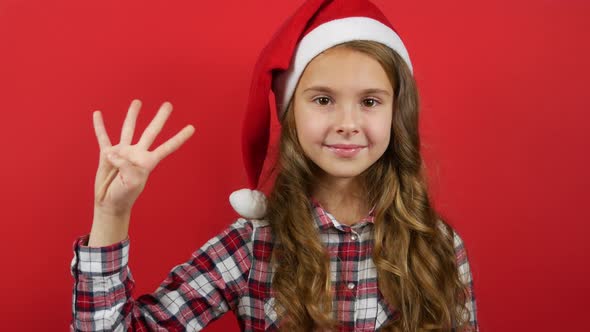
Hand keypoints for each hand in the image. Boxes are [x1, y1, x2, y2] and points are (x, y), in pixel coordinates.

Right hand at [93, 99, 194, 216]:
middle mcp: (137, 153)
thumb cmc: (124, 195)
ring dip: (132, 115)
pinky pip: (103, 137)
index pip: (167, 147)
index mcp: (147, 161)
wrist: (109, 203)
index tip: (192, 128)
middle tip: (168, 104)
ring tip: (137, 102)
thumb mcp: (131, 182)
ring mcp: (123, 152)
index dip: (179, 138)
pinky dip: (99, 126)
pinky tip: (97, 114)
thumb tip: (113, 152)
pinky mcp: (107, 154)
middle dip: (160, 118)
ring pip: (128, 129)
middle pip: (151, 131)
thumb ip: (125, 165)